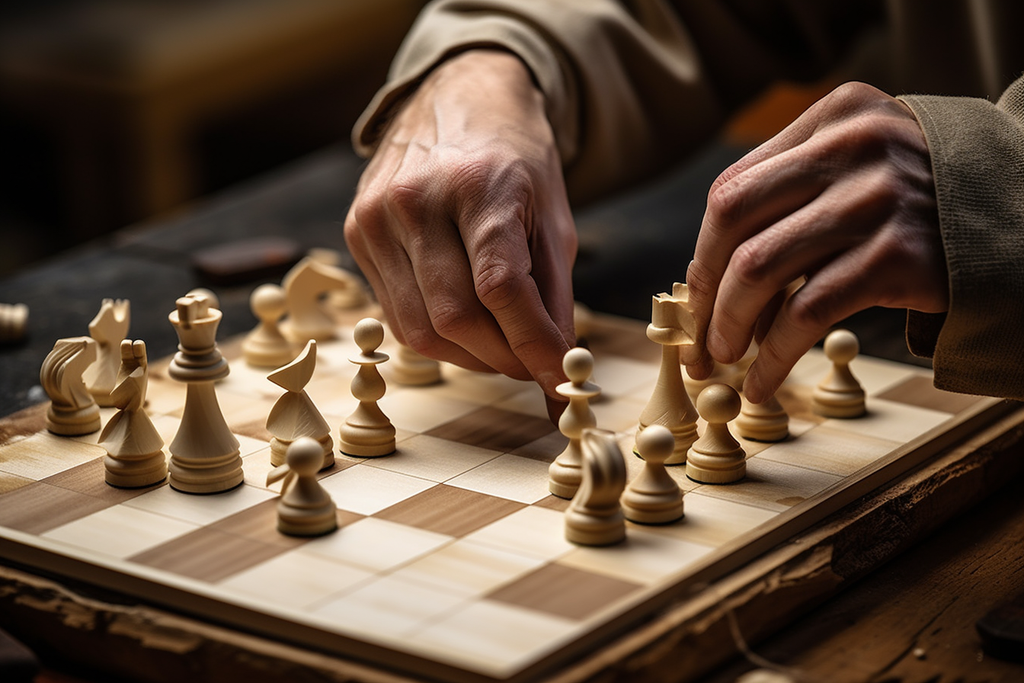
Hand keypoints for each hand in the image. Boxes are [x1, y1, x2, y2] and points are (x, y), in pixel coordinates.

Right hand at [344, 50, 576, 409]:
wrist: (456, 99)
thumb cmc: (514, 161)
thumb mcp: (554, 219)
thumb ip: (554, 298)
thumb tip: (559, 371)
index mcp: (480, 186)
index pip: (501, 290)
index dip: (533, 346)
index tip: (558, 381)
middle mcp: (418, 200)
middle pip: (457, 318)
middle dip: (503, 359)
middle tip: (531, 366)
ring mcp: (377, 217)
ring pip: (421, 329)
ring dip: (470, 357)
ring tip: (502, 349)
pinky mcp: (356, 232)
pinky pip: (396, 315)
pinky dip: (436, 337)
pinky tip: (464, 327)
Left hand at [686, 82, 947, 401]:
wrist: (1023, 222)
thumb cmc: (924, 203)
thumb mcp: (863, 166)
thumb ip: (796, 194)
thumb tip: (710, 276)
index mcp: (835, 117)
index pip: (734, 187)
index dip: (704, 252)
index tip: (695, 296)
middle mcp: (851, 146)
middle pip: (732, 221)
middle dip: (704, 290)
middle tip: (699, 338)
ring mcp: (875, 198)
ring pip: (758, 268)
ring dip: (728, 326)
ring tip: (724, 359)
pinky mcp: (897, 254)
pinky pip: (805, 313)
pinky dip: (772, 356)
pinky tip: (761, 380)